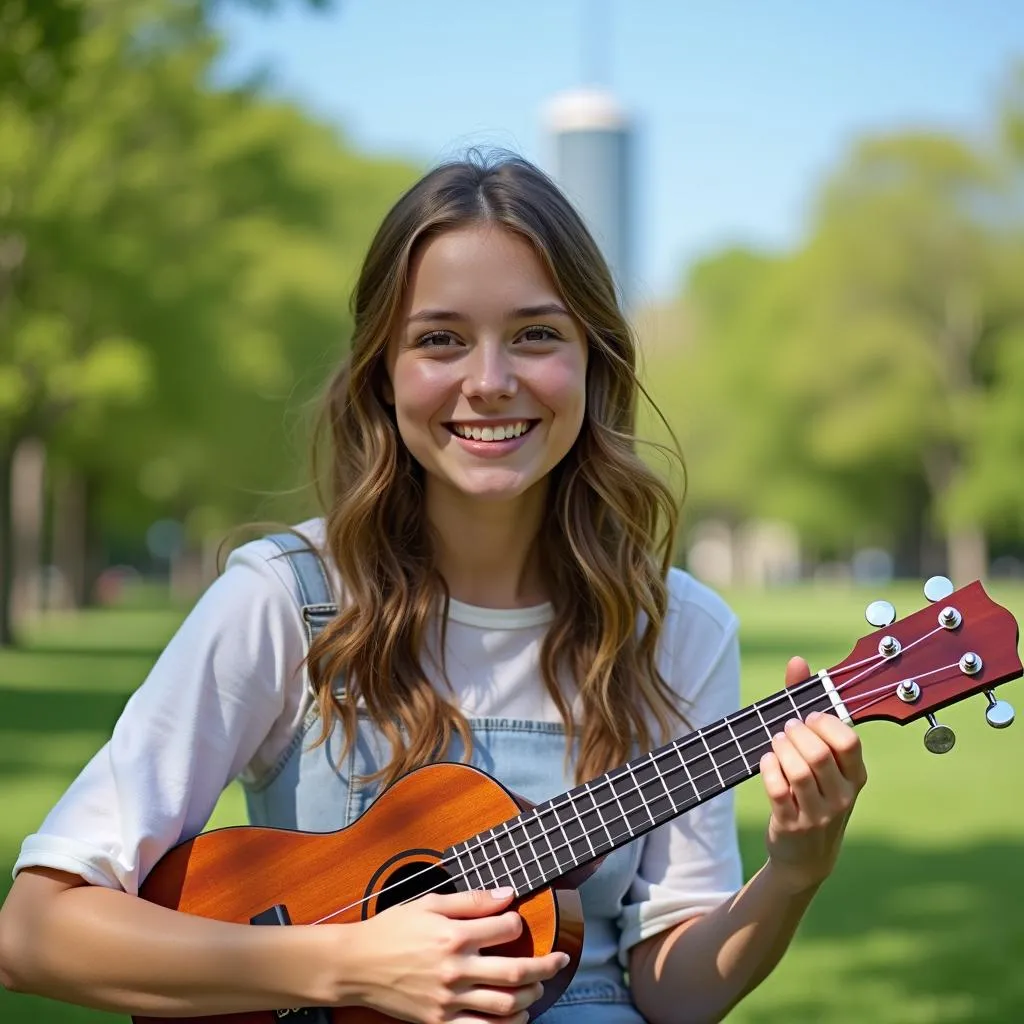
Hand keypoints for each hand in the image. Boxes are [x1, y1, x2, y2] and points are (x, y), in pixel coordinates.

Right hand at [340, 887, 567, 1023]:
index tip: (517, 922)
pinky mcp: (439, 1021)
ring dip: (530, 996)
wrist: (355, 966)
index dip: (518, 923)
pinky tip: (517, 1017)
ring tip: (538, 986)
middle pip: (515, 971)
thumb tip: (507, 894)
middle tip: (561, 960)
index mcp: (453, 934)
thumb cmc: (390, 930)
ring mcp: (448, 999)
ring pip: (505, 1004)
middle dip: (546, 966)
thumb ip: (471, 899)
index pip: (505, 929)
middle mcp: (454, 968)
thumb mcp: (428, 903)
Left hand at [759, 656, 867, 894]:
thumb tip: (797, 661)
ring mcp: (818, 815)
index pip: (849, 742)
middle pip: (818, 754)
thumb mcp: (823, 760)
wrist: (806, 858)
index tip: (809, 718)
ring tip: (775, 744)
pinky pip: (777, 790)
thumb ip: (807, 705)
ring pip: (797, 771)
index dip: (825, 723)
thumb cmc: (813, 794)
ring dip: (779, 749)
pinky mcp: (791, 825)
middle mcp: (842, 797)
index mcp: (856, 777)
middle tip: (786, 730)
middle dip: (795, 734)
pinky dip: (768, 769)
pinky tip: (766, 762)